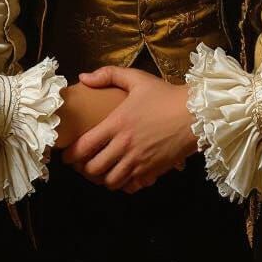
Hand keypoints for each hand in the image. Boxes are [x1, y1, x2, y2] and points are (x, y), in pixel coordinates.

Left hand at [63, 67, 196, 193]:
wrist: (194, 113)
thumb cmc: (164, 94)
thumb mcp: (137, 78)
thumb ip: (108, 75)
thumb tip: (83, 77)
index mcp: (117, 123)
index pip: (84, 146)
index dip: (71, 155)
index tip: (67, 155)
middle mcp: (125, 145)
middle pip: (94, 168)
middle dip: (84, 169)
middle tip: (83, 164)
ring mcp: (139, 160)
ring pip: (110, 181)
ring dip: (103, 178)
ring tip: (102, 171)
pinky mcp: (152, 171)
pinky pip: (130, 186)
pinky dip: (123, 184)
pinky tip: (123, 175)